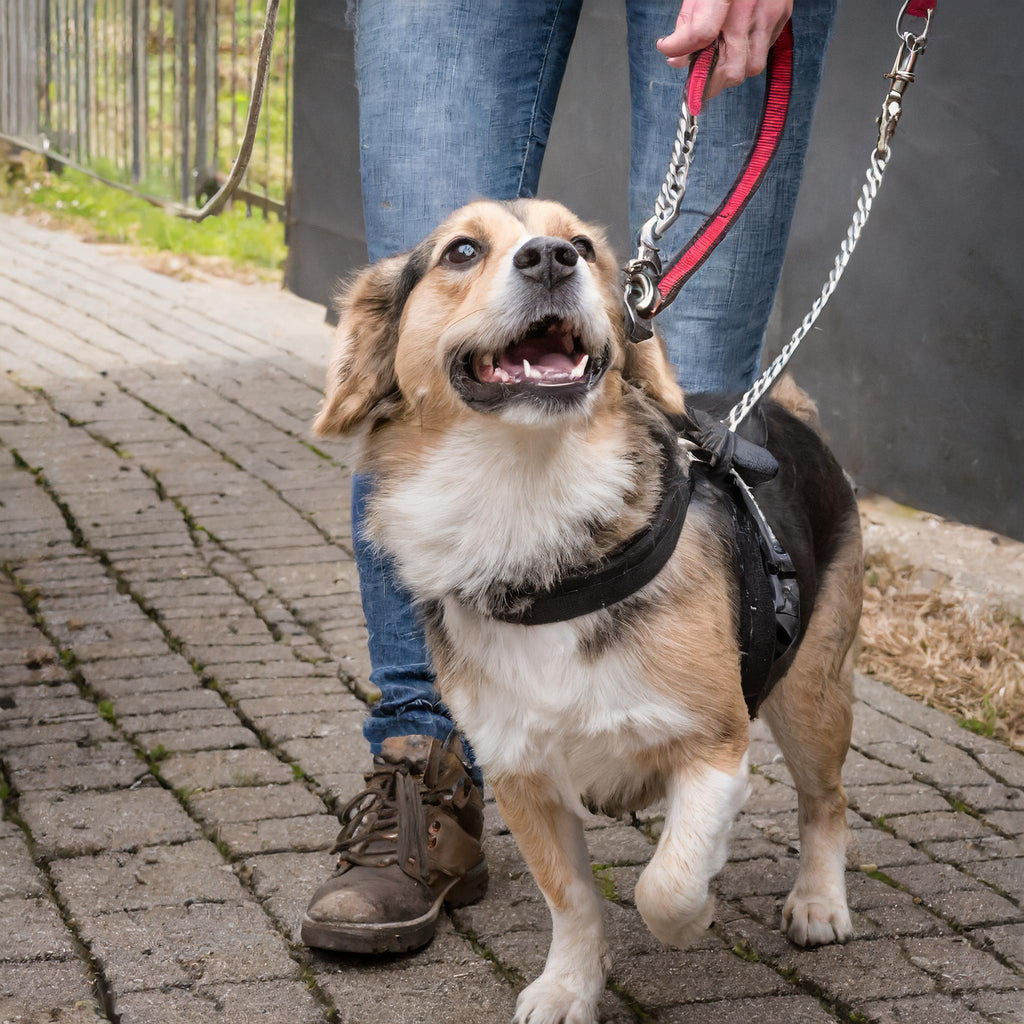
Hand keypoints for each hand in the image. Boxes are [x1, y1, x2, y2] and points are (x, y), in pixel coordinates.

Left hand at [657, 0, 792, 98]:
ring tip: (722, 60)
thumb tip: (675, 58)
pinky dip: (749, 55)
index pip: (701, 33)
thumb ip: (687, 23)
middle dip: (714, 81)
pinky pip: (765, 50)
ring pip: (752, 67)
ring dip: (734, 71)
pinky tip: (740, 42)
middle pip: (732, 69)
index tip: (674, 59)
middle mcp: (748, 7)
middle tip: (701, 77)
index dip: (683, 52)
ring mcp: (769, 14)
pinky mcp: (782, 15)